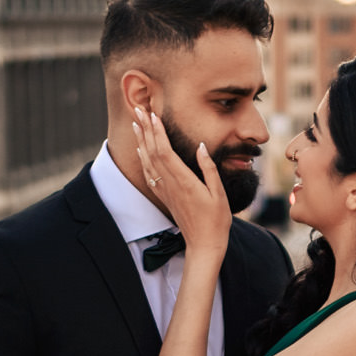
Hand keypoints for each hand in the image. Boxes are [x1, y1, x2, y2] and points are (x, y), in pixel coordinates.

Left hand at [131, 108, 232, 264]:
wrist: (203, 245)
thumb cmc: (216, 221)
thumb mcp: (219, 194)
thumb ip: (209, 169)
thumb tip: (201, 146)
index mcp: (184, 181)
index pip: (165, 152)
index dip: (157, 132)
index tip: (152, 115)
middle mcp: (171, 185)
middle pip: (153, 152)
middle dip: (145, 129)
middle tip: (139, 109)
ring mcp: (166, 191)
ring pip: (148, 161)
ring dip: (141, 140)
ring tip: (136, 123)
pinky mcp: (165, 197)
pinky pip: (150, 174)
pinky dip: (143, 159)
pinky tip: (141, 150)